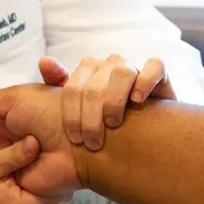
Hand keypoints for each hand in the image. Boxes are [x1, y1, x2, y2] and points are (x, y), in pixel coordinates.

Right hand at [0, 135, 67, 203]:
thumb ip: (14, 153)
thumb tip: (36, 142)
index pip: (55, 192)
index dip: (53, 172)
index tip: (51, 157)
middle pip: (45, 198)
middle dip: (42, 179)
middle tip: (45, 160)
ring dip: (30, 188)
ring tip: (32, 173)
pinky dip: (19, 200)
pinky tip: (17, 186)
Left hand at [39, 54, 174, 150]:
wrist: (143, 130)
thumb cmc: (104, 119)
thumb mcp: (77, 106)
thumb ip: (56, 84)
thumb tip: (44, 61)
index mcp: (87, 70)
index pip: (72, 88)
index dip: (72, 115)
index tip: (75, 139)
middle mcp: (108, 65)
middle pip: (94, 86)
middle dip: (91, 119)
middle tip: (93, 143)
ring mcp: (133, 67)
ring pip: (121, 73)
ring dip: (114, 102)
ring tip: (113, 123)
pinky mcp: (159, 74)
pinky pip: (154, 66)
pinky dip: (145, 82)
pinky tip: (138, 101)